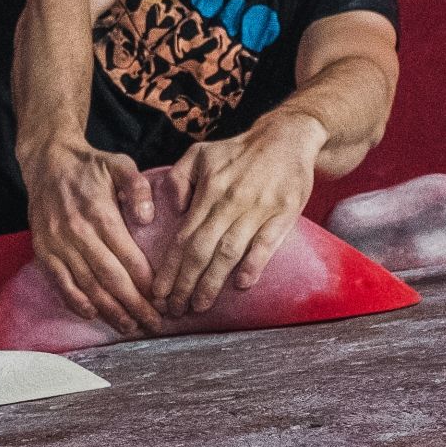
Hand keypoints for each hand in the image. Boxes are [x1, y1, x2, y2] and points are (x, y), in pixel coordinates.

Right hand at [19, 138, 161, 335]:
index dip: (146, 283)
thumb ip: (138, 187)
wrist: (47, 162)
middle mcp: (77, 232)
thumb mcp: (119, 164)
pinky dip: (75, 301)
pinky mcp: (43, 250)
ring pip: (86, 285)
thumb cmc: (89, 166)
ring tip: (129, 326)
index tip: (163, 301)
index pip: (127, 256)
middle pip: (110, 278)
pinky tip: (93, 315)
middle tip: (153, 324)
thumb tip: (148, 218)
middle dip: (134, 305)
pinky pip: (60, 282)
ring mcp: (58, 243)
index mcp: (100, 213)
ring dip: (109, 310)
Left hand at [157, 110, 322, 315]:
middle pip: (202, 249)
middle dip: (185, 283)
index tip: (158, 292)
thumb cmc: (239, 150)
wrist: (286, 137)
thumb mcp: (200, 154)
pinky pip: (267, 243)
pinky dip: (254, 263)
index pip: (184, 236)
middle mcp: (230, 201)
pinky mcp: (284, 214)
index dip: (170, 267)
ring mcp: (258, 209)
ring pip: (230, 251)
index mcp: (209, 190)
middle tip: (174, 309)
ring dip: (213, 281)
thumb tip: (172, 209)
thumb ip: (178, 179)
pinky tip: (242, 285)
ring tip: (199, 305)